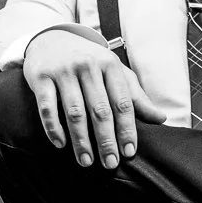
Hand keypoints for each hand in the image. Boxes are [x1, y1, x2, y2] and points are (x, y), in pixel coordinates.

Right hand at [23, 30, 165, 167]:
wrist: (50, 39)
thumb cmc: (88, 61)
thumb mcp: (114, 72)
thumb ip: (135, 95)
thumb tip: (161, 119)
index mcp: (110, 65)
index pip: (122, 103)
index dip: (127, 130)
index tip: (129, 152)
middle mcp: (87, 66)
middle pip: (100, 110)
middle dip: (106, 140)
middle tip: (110, 163)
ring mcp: (63, 71)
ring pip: (75, 112)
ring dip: (81, 140)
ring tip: (86, 161)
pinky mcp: (40, 77)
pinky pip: (47, 108)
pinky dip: (53, 128)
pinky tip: (60, 144)